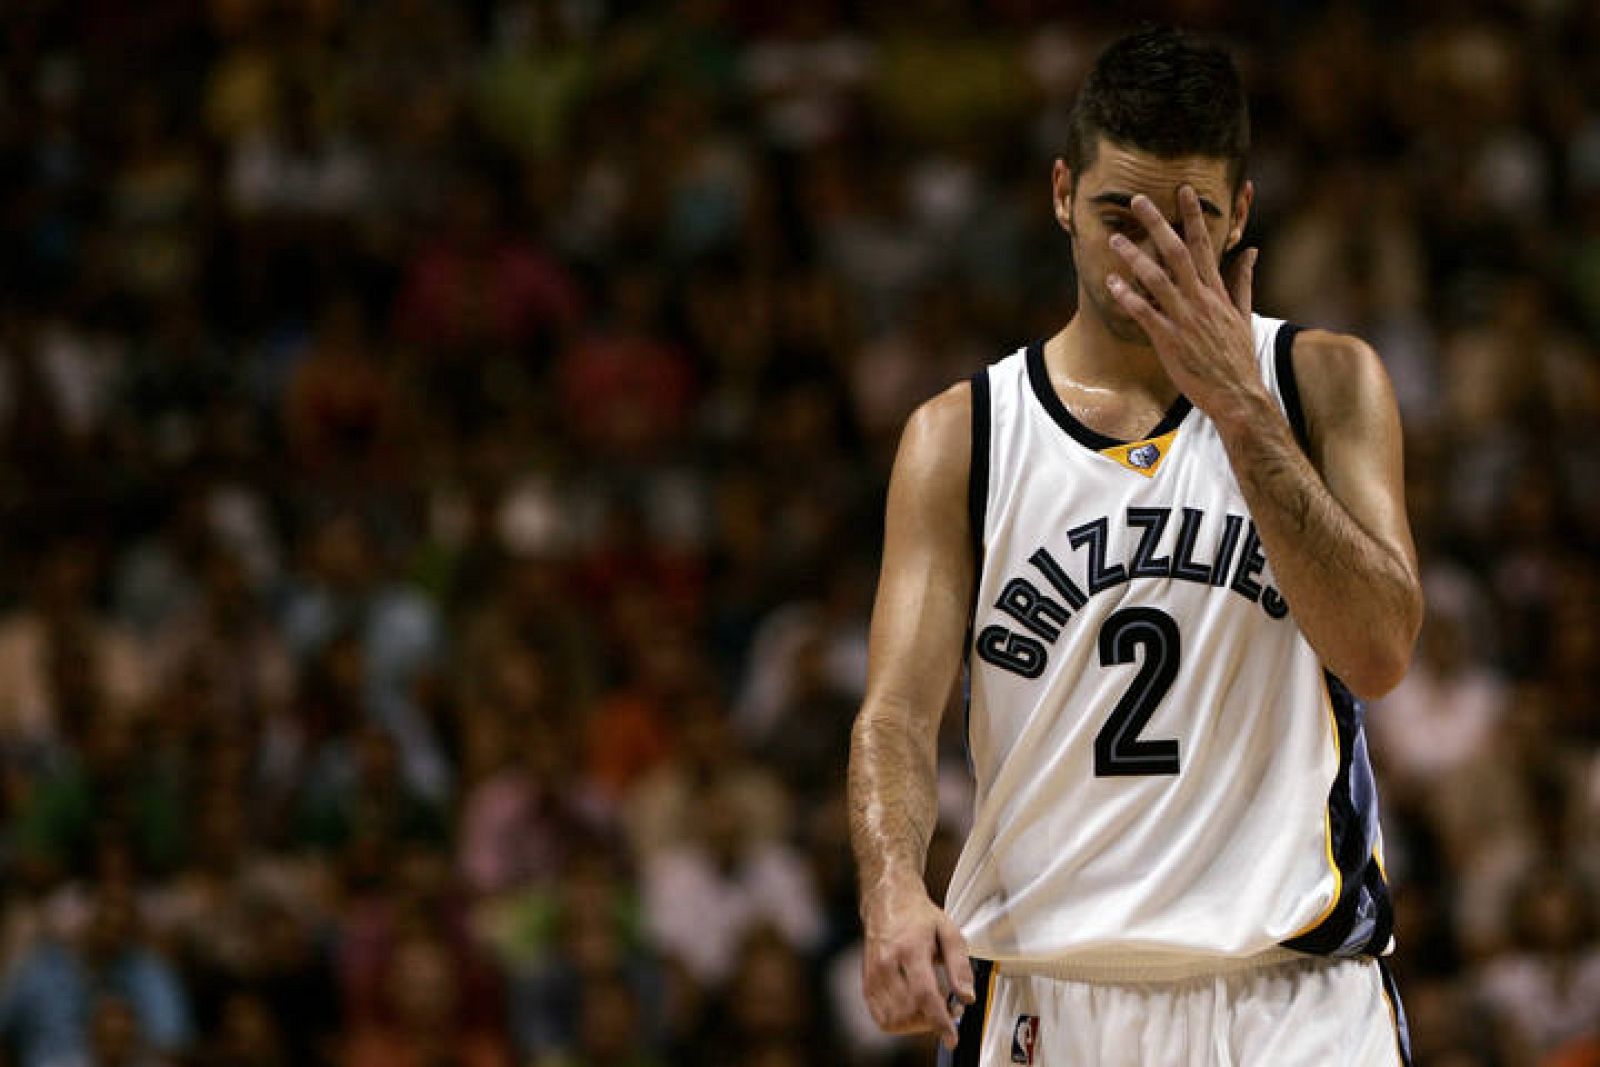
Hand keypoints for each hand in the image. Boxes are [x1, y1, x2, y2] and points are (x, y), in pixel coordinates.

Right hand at [860, 877, 975, 1049]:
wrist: (887, 902)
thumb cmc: (918, 916)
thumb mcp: (949, 931)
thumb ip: (960, 965)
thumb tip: (966, 996)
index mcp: (909, 948)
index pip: (924, 994)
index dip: (939, 1020)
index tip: (952, 1037)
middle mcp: (886, 963)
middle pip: (909, 1010)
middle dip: (933, 1021)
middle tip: (950, 1010)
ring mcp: (873, 974)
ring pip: (894, 1019)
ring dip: (917, 1024)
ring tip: (933, 1009)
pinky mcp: (866, 983)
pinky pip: (881, 1017)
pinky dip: (900, 1023)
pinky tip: (914, 1010)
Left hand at [1105, 186, 1263, 424]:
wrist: (1238, 394)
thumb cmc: (1238, 357)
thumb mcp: (1245, 315)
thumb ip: (1243, 281)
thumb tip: (1252, 251)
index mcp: (1217, 292)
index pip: (1204, 245)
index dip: (1193, 216)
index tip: (1183, 191)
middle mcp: (1201, 299)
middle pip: (1176, 252)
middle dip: (1157, 223)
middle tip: (1138, 200)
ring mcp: (1185, 319)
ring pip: (1156, 279)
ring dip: (1134, 257)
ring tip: (1115, 239)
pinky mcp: (1170, 340)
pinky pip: (1144, 314)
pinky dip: (1128, 297)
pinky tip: (1112, 284)